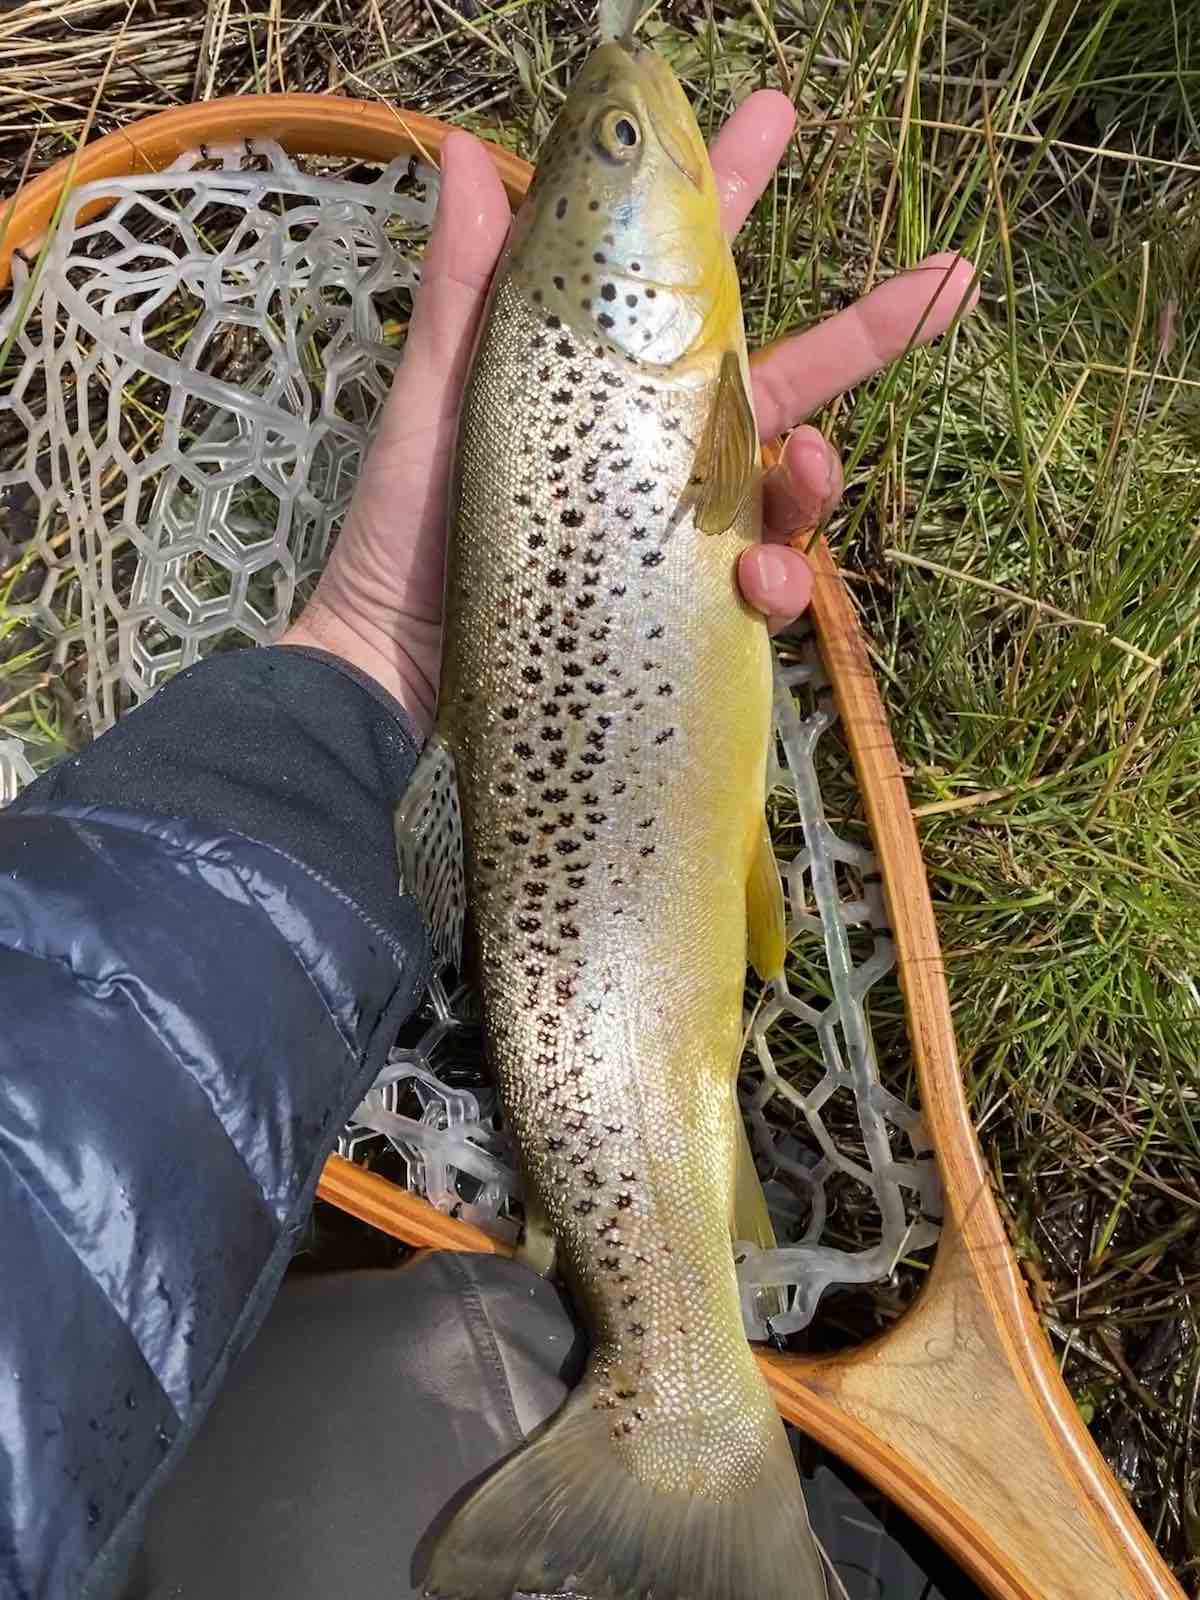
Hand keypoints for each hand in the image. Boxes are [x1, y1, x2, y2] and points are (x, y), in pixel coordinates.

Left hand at [283, 94, 977, 734]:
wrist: (397, 667)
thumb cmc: (406, 530)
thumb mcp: (440, 403)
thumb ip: (465, 291)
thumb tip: (465, 151)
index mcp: (599, 378)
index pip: (679, 278)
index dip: (730, 197)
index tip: (776, 118)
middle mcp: (652, 445)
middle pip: (776, 374)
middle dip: (865, 328)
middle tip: (949, 279)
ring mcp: (679, 526)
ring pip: (788, 480)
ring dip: (820, 473)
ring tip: (813, 471)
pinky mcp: (692, 601)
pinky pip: (768, 580)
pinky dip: (779, 578)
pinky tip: (757, 584)